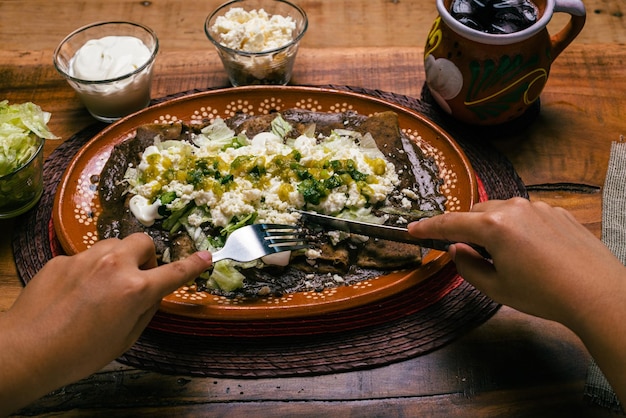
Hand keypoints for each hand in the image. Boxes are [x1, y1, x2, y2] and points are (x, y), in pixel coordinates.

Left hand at [0, 233, 211, 413]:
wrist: (26, 350)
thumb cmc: (80, 353)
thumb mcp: (125, 339)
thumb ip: (145, 310)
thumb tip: (151, 293)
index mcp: (135, 289)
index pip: (174, 272)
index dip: (194, 265)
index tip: (206, 257)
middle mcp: (113, 265)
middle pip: (143, 242)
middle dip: (146, 257)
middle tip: (137, 278)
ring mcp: (85, 259)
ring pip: (112, 245)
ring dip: (117, 260)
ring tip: (102, 287)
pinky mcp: (61, 260)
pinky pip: (85, 258)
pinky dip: (89, 270)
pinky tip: (74, 294)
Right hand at [408, 197, 623, 326]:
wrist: (596, 293)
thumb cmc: (542, 294)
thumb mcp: (495, 288)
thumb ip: (468, 265)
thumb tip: (457, 248)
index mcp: (493, 226)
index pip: (450, 223)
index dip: (428, 227)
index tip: (411, 229)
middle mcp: (514, 208)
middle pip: (477, 213)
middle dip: (468, 229)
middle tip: (472, 254)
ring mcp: (538, 207)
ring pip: (502, 211)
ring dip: (494, 228)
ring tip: (507, 257)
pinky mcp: (558, 212)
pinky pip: (526, 215)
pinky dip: (518, 228)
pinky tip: (533, 252)